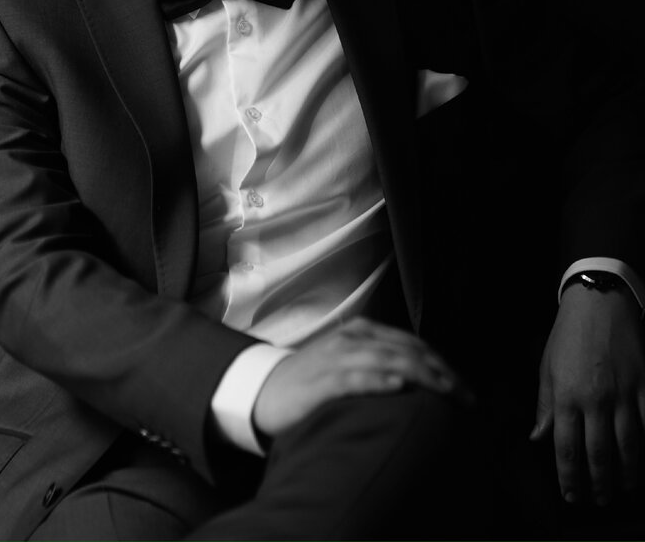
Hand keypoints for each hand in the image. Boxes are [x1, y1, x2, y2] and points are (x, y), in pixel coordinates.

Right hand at [253, 315, 470, 438]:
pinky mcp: (321, 381)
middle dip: (441, 373)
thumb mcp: (348, 364)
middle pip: (406, 350)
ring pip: (387, 360)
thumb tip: (421, 383)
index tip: (467, 390)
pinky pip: (354, 377)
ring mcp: (336, 358)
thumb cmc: (312, 383)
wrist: (262, 391)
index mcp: (362, 333)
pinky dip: (378, 379)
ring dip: (421, 376)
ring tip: (447, 391)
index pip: (412, 344)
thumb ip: (379, 365)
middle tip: (468, 397)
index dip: (442, 364)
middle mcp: (352, 340)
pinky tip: (398, 384)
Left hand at [531, 284, 644, 504]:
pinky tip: (643, 459)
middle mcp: (595, 399)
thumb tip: (537, 438)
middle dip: (599, 483)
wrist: (598, 302)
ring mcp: (623, 393)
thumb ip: (545, 406)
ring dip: (626, 473)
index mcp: (566, 395)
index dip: (569, 478)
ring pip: (629, 446)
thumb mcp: (547, 367)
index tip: (571, 496)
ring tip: (623, 488)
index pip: (566, 449)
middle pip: (599, 454)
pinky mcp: (644, 385)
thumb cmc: (568, 335)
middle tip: (599, 500)